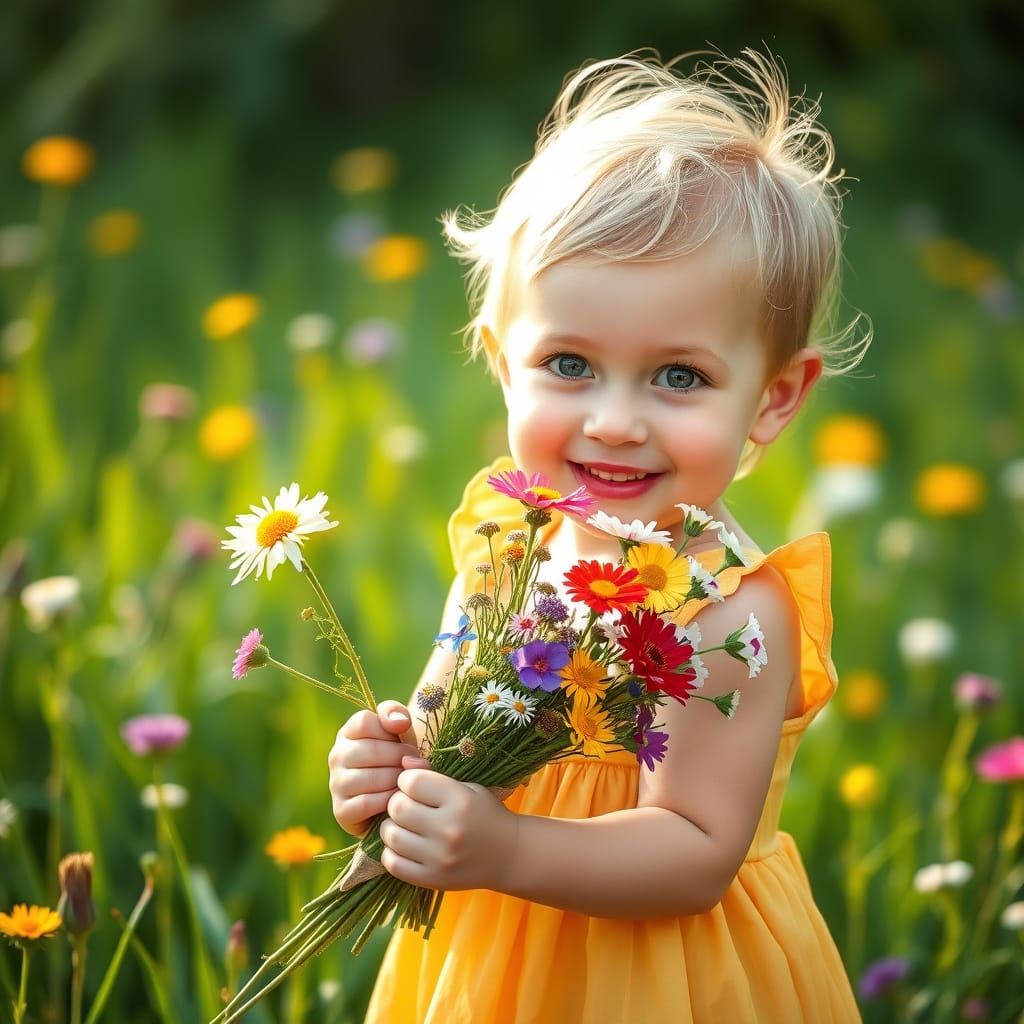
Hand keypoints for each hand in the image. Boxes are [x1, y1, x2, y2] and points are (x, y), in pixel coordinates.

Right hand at [328, 701, 419, 837]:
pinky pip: (368, 803)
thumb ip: (396, 713)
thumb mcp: (399, 730)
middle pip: (371, 750)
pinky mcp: (341, 810)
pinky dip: (388, 800)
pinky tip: (399, 798)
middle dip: (400, 756)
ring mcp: (336, 783)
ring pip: (372, 778)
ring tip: (408, 780)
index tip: (405, 740)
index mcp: (348, 733)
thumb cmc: (398, 758)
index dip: (390, 731)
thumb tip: (398, 722)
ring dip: (397, 779)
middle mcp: (337, 756)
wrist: (398, 799)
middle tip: (414, 763)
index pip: (364, 722)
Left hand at [379, 757, 519, 891]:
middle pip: (398, 808)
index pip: (412, 782)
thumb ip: (432, 773)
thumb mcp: (466, 787)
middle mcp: (450, 829)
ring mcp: (440, 858)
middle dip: (397, 802)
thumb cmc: (484, 814)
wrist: (508, 855)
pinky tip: (405, 845)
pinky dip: (392, 852)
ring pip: (391, 835)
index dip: (407, 780)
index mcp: (460, 801)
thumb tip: (403, 762)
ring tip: (404, 825)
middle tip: (407, 804)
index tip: (414, 785)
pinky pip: (392, 864)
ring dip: (392, 826)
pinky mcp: (432, 879)